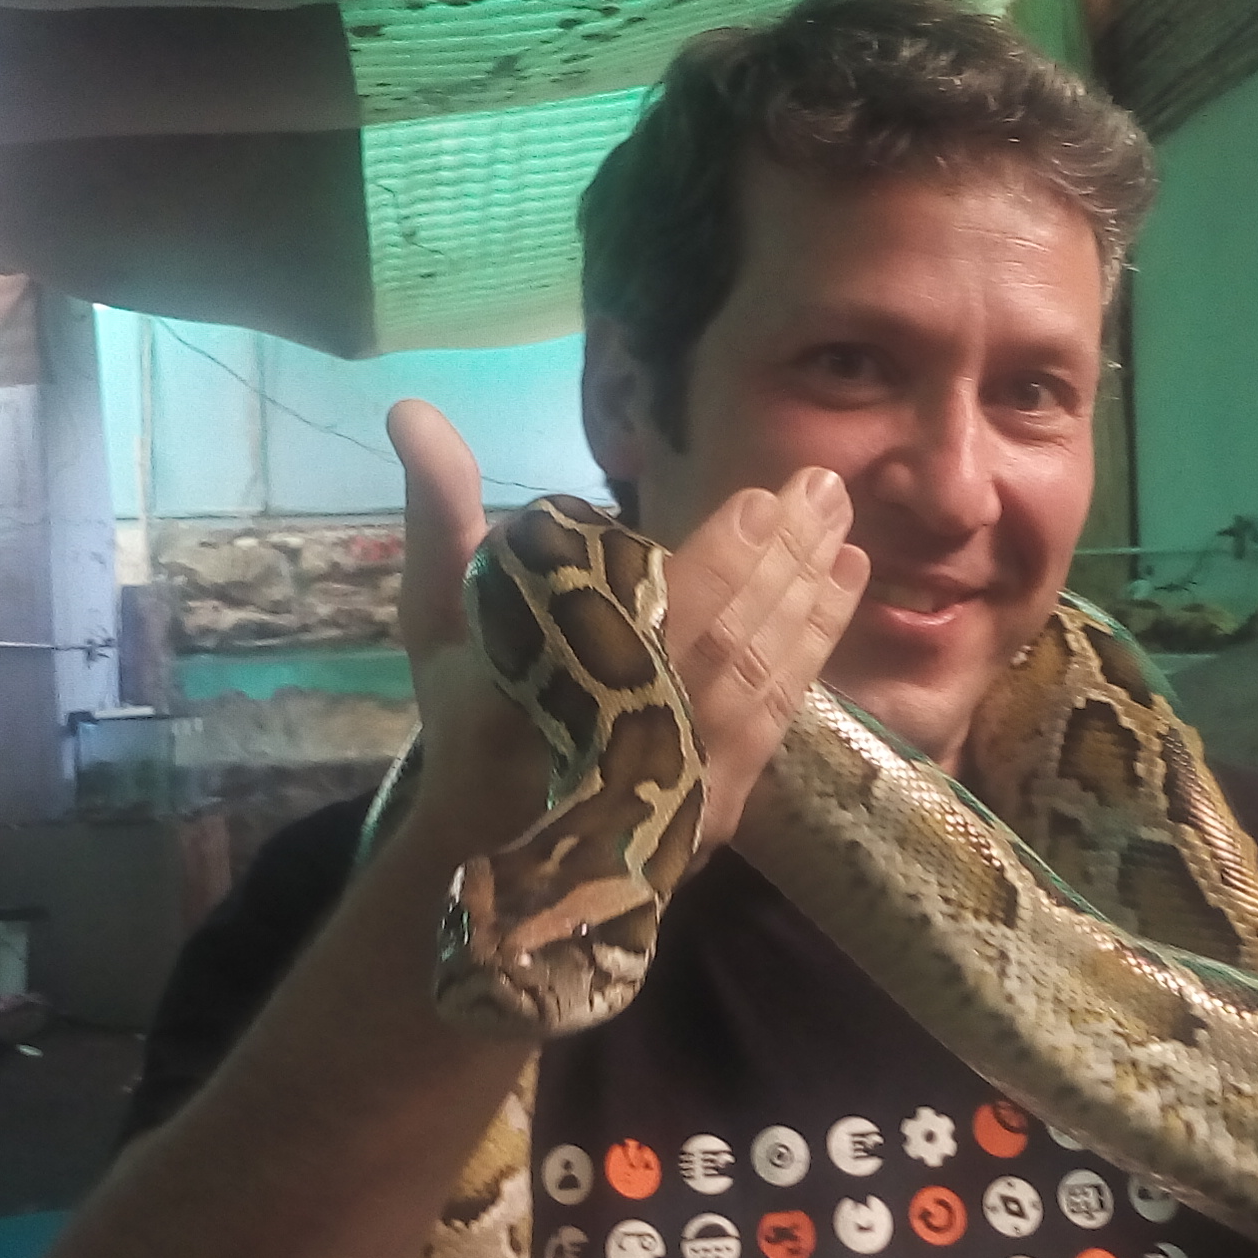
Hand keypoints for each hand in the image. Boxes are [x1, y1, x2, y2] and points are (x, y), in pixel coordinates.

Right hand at [384, 404, 866, 863]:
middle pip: (729, 638)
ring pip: (763, 673)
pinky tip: (842, 585)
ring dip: (810, 596)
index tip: (760, 502)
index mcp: (562, 682)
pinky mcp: (722, 799)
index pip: (654, 617)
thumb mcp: (441, 614)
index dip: (718, 562)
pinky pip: (780, 712)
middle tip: (823, 487)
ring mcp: (685, 772)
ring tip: (842, 525)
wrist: (490, 847)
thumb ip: (440, 516)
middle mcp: (634, 731)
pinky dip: (816, 646)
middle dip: (783, 561)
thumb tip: (415, 410)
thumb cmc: (467, 715)